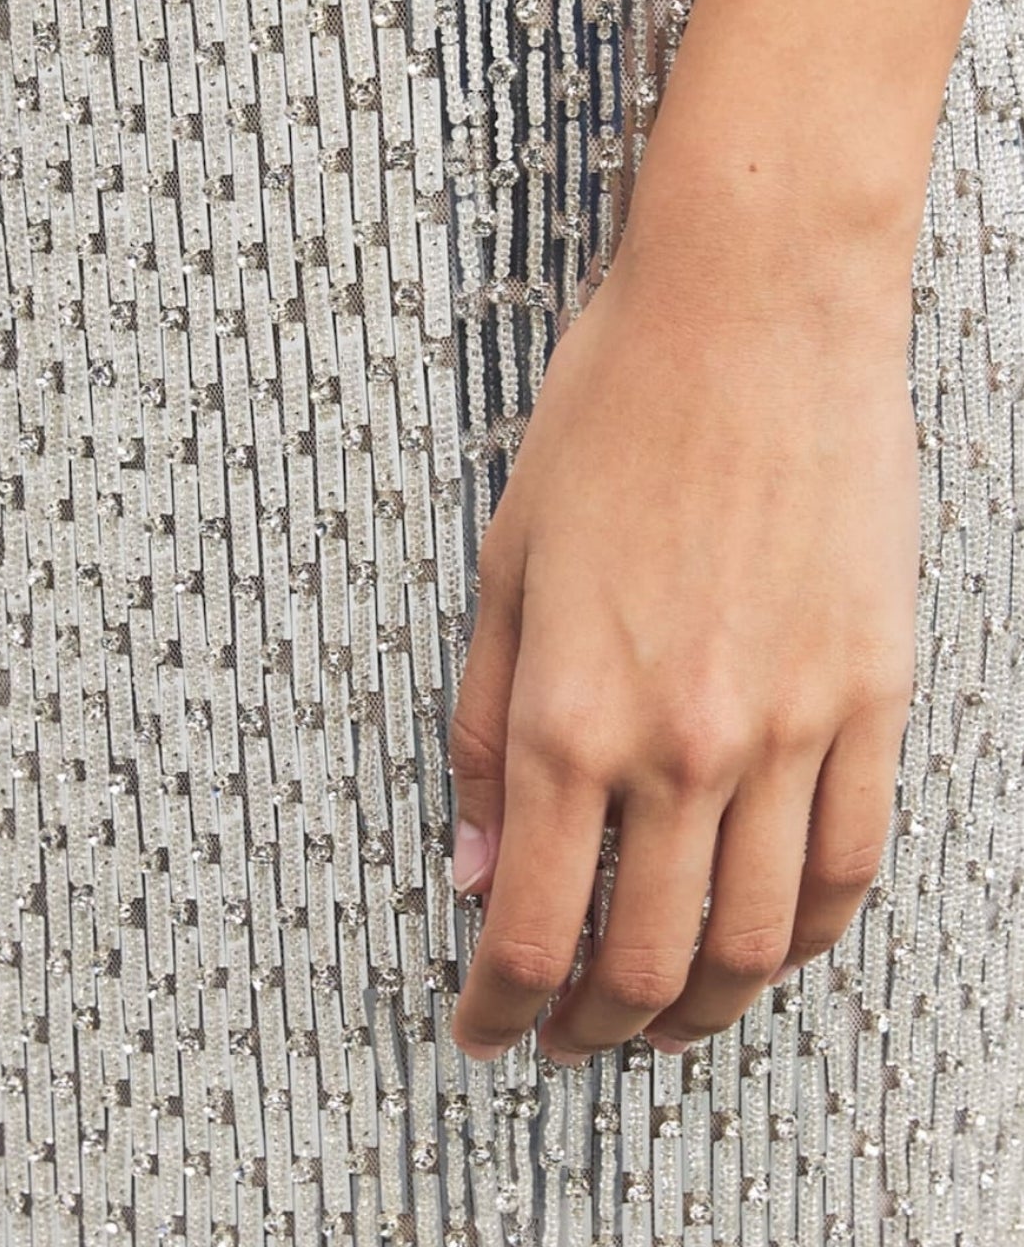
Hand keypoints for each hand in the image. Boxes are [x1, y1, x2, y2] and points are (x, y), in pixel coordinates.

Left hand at [446, 208, 919, 1062]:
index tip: (484, 1032)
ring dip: (705, 1006)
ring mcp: (792, 728)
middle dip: (593, 1028)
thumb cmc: (616, 410)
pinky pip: (852, 861)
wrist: (753, 312)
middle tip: (566, 1035)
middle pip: (646, 963)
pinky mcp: (873, 695)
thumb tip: (474, 861)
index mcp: (573, 713)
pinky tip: (772, 936)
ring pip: (760, 941)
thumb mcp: (506, 565)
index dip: (499, 1011)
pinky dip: (809, 931)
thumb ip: (489, 730)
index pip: (533, 929)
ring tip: (664, 1012)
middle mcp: (683, 744)